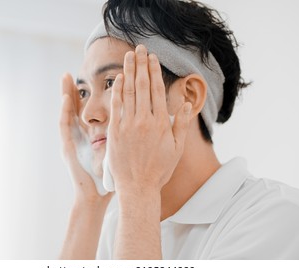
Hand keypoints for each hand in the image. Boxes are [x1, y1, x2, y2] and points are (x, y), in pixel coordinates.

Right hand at [59, 73, 112, 204]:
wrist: (94, 196)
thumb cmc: (108, 176)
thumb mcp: (113, 152)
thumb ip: (119, 136)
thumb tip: (131, 121)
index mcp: (92, 133)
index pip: (92, 108)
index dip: (92, 93)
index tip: (97, 75)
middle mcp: (80, 134)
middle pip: (77, 106)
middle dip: (76, 88)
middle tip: (74, 70)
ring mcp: (73, 140)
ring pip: (68, 112)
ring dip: (67, 94)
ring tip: (66, 77)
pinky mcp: (68, 147)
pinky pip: (65, 127)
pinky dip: (64, 112)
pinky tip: (64, 99)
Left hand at [107, 45, 191, 195]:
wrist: (138, 187)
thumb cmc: (159, 170)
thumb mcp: (176, 149)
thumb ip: (181, 125)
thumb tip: (183, 104)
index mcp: (161, 123)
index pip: (156, 91)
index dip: (154, 72)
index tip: (152, 58)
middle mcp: (144, 121)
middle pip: (142, 86)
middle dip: (141, 65)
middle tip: (139, 49)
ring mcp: (128, 125)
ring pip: (128, 93)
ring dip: (128, 72)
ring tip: (128, 57)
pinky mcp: (115, 132)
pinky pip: (116, 107)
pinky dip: (116, 91)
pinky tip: (117, 79)